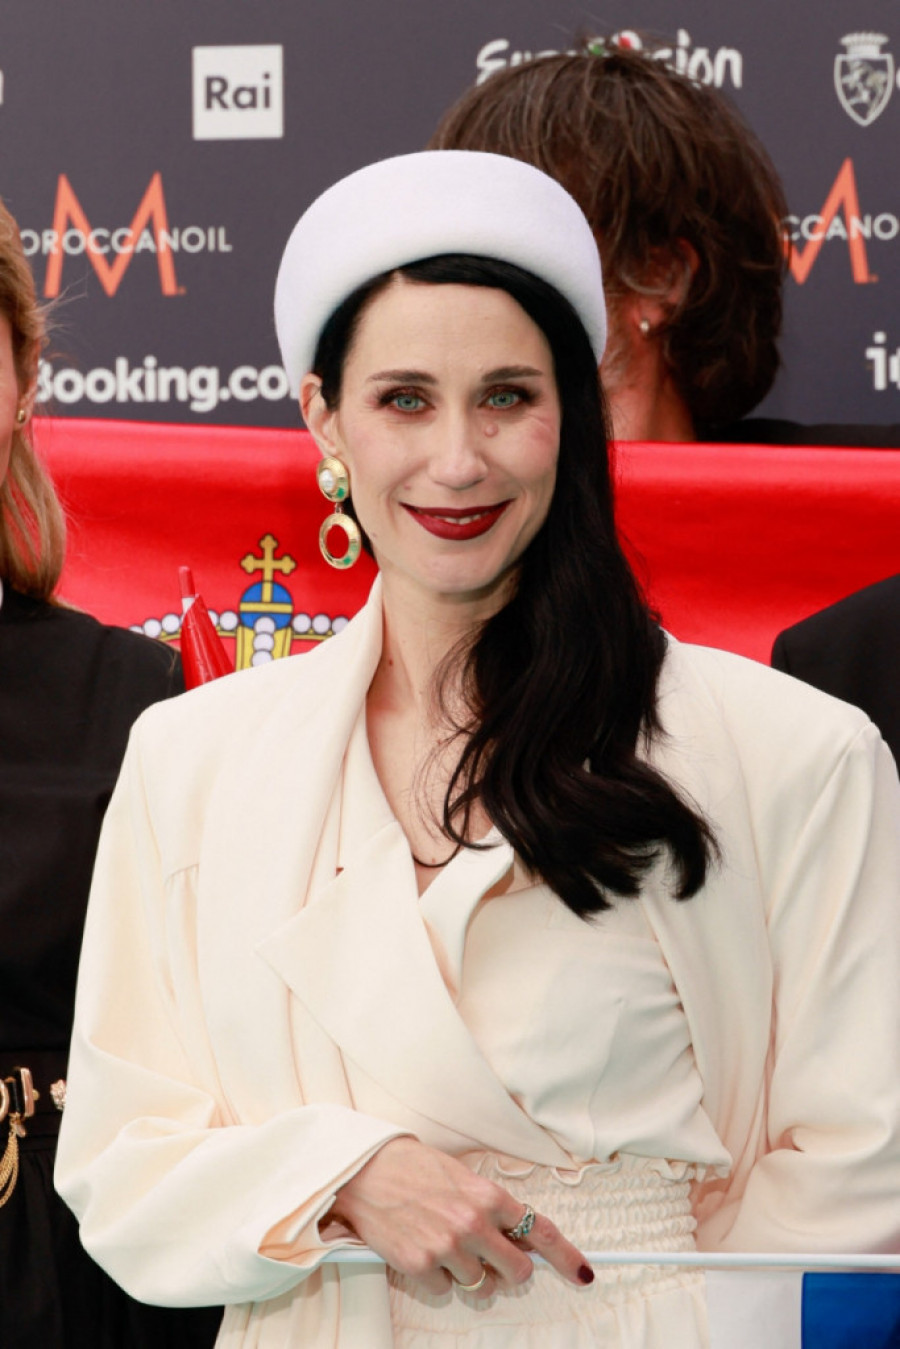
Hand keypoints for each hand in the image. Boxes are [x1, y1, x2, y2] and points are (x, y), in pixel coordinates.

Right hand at [329, 1137, 592, 1296]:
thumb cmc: (414, 1167)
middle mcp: (473, 1224)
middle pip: (517, 1272)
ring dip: (467, 1271)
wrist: (365, 1170)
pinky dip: (437, 1277)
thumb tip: (518, 1236)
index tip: (583, 1273)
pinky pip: (444, 1289)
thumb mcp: (462, 1177)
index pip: (540, 1230)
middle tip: (491, 1258)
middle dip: (509, 1270)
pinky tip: (421, 1248)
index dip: (566, 1256)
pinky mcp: (420, 1266)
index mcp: (488, 1196)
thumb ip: (491, 1207)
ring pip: (479, 1284)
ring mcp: (447, 1248)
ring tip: (442, 1241)